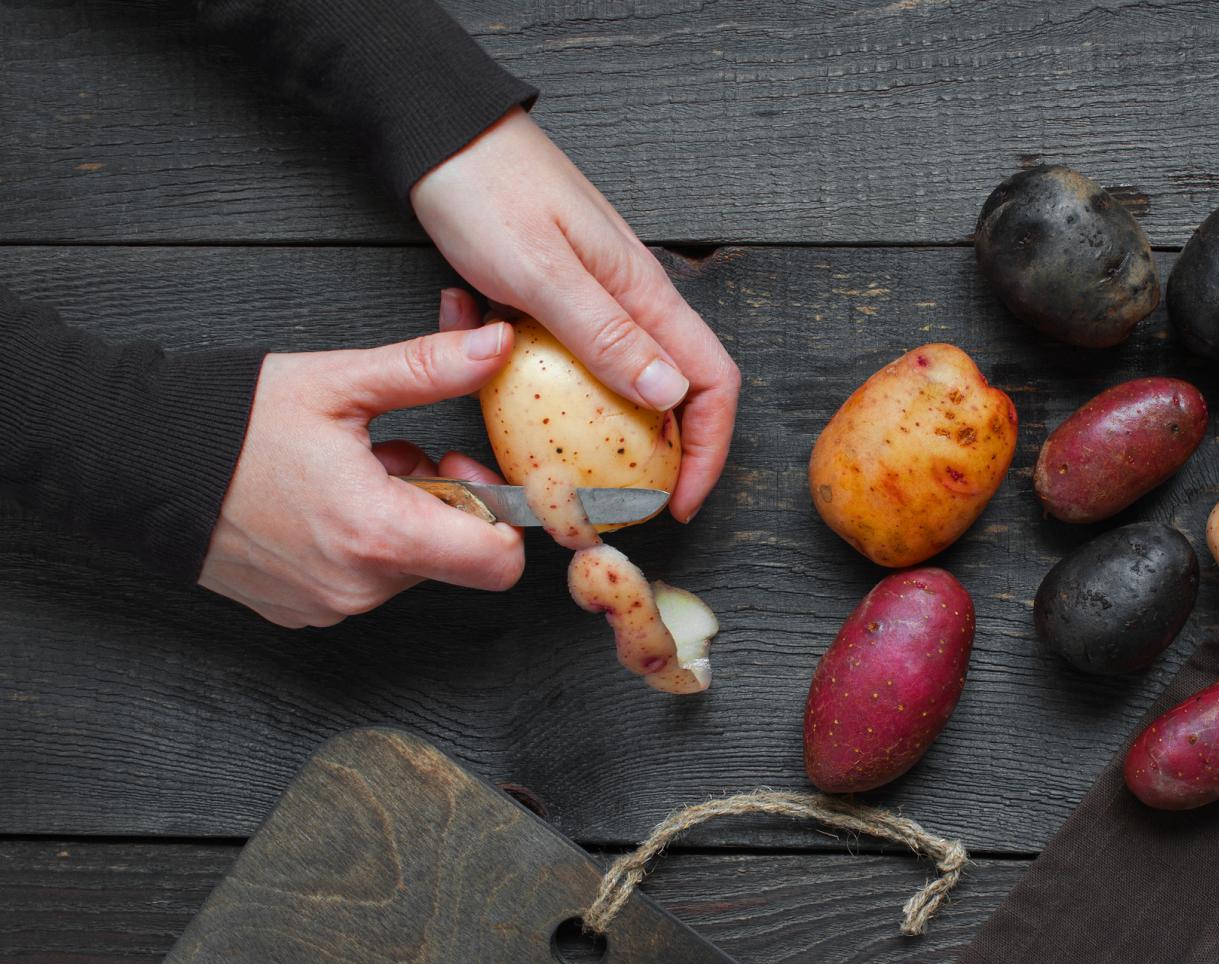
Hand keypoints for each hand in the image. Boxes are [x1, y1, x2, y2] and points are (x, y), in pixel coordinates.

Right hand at [199, 292, 524, 627]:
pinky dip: (361, 542)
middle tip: (393, 452)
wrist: (134, 462)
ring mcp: (329, 605)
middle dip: (440, 500)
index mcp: (379, 535)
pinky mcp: (303, 611)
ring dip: (399, 516)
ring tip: (348, 471)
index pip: (499, 562)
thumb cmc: (228, 423)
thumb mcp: (339, 382)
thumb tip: (493, 344)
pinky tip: (321, 502)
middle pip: (454, 555)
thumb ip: (428, 367)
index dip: (502, 513)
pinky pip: (365, 580)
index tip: (466, 470)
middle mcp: (358, 586)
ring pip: (410, 565)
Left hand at [410, 108, 738, 521]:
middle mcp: (628, 300)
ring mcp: (591, 299)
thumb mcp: (543, 271)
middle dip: (644, 453)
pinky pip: (551, 351)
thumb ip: (607, 335)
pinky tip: (473, 332)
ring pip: (605, 379)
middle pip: (667, 392)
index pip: (709, 383)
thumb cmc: (488, 189)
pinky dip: (515, 362)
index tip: (678, 503)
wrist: (435, 132)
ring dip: (564, 410)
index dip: (708, 451)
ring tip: (514, 422)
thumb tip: (673, 397)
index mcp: (644, 294)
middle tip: (602, 496)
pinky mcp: (550, 296)